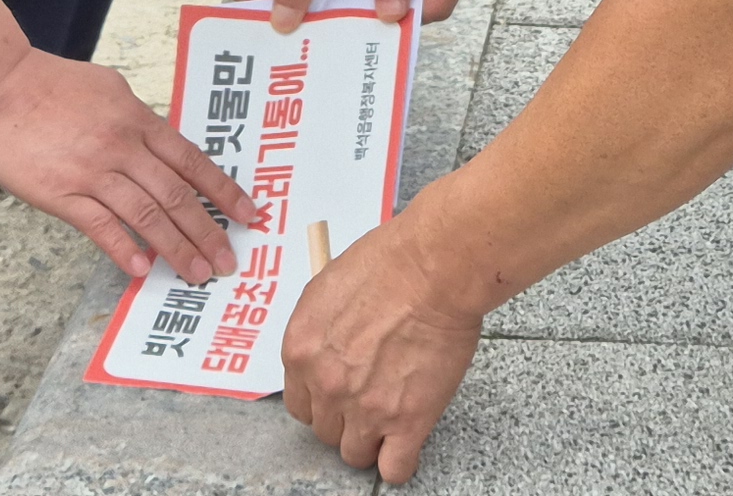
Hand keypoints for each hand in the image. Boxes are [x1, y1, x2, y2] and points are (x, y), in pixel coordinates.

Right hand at [0, 51, 259, 282]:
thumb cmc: (52, 85)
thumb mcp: (110, 90)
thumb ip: (138, 121)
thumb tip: (164, 149)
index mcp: (138, 120)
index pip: (192, 161)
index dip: (223, 191)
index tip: (248, 215)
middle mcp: (122, 147)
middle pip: (176, 195)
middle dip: (207, 232)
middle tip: (228, 262)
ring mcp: (92, 172)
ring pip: (146, 215)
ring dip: (176, 248)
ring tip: (196, 274)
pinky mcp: (60, 193)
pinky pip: (100, 226)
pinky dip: (123, 249)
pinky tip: (143, 269)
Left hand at [280, 213, 486, 483]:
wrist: (433, 269)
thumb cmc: (388, 264)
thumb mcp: (328, 288)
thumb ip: (320, 331)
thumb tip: (326, 350)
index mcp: (301, 352)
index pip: (299, 405)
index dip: (322, 403)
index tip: (338, 397)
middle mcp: (326, 385)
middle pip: (325, 431)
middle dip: (345, 420)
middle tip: (369, 401)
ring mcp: (365, 408)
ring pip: (354, 454)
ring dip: (370, 441)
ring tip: (390, 422)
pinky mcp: (406, 421)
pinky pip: (393, 469)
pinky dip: (398, 463)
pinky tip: (406, 443)